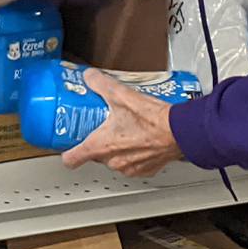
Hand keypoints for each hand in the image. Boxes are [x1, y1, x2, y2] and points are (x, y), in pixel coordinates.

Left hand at [63, 69, 182, 178]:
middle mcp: (113, 160)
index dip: (68, 153)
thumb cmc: (152, 119)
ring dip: (117, 148)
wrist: (179, 131)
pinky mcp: (145, 170)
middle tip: (104, 127)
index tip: (68, 147)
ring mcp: (129, 167)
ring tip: (125, 131)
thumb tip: (90, 77)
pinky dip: (135, 154)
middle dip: (99, 142)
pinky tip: (140, 138)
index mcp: (101, 146)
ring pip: (115, 160)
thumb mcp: (121, 94)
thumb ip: (101, 84)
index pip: (72, 159)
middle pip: (95, 156)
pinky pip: (133, 164)